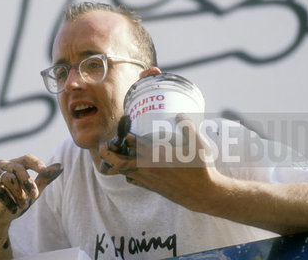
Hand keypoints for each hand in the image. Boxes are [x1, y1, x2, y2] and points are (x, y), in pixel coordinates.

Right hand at [0, 154, 62, 230]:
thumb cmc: (14, 203)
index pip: (26, 158)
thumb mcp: (32, 192)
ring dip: (19, 194)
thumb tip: (60, 166)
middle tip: (35, 196)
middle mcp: (1, 165)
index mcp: (14, 164)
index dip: (36, 163)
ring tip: (24, 206)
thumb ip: (45, 179)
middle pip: (18, 167)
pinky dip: (8, 200)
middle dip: (28, 182)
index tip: (44, 170)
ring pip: (8, 178)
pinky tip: (13, 209)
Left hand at [99, 113, 221, 210]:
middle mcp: (148, 168)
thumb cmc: (201, 168)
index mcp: (157, 156)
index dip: (126, 137)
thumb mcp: (198, 144)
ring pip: (123, 172)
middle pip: (118, 161)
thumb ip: (188, 127)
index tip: (126, 131)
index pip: (133, 144)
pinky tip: (131, 167)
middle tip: (104, 144)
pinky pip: (132, 179)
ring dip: (116, 163)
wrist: (202, 194)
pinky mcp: (150, 187)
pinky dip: (127, 173)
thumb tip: (179, 114)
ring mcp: (148, 179)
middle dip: (107, 153)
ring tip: (114, 153)